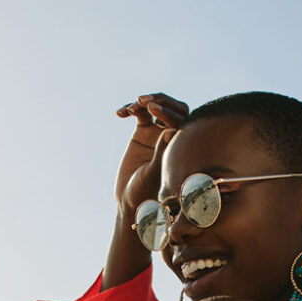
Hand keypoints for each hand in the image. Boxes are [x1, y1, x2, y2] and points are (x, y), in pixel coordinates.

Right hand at [113, 93, 188, 212]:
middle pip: (173, 107)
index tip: (153, 111)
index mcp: (180, 147)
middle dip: (160, 101)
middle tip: (143, 102)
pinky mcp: (143, 132)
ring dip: (145, 102)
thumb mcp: (152, 174)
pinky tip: (120, 114)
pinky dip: (131, 109)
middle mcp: (172, 137)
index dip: (168, 112)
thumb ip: (160, 153)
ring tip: (131, 108)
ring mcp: (158, 133)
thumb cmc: (144, 193)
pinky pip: (140, 112)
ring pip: (157, 106)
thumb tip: (171, 131)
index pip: (181, 121)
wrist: (130, 199)